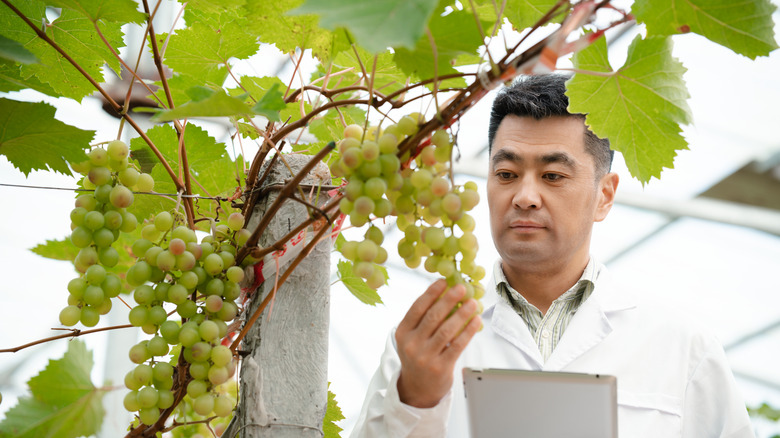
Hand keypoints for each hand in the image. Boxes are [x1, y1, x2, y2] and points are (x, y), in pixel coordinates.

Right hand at [395, 279, 481, 407]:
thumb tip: (446, 293)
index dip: (431, 293)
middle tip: (462, 288)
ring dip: (461, 314)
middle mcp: (411, 344)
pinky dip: (468, 332)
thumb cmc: (419, 355)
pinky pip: (457, 346)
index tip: (444, 281)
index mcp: (402, 332)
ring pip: (446, 331)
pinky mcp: (440, 367)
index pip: (417, 308)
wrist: (417, 388)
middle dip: (449, 300)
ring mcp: (425, 357)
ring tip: (473, 303)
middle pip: (433, 317)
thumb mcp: (413, 337)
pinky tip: (475, 321)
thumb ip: (424, 318)